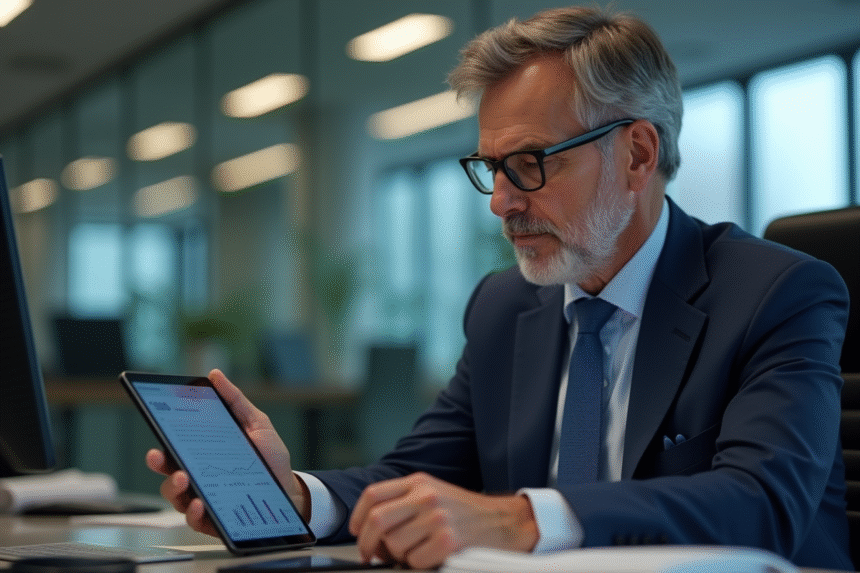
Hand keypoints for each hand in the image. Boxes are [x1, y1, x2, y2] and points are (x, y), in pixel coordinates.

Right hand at [145, 369, 309, 536]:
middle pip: (168, 471)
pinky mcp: (213, 520)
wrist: (289, 489)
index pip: (175, 447)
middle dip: (160, 463)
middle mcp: (198, 477)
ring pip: (175, 497)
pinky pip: (194, 520)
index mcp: (203, 453)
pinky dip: (193, 512)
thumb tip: (215, 375)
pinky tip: (201, 503)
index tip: (157, 429)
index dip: (162, 437)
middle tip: (162, 456)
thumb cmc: (269, 457)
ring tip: (185, 478)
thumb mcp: (256, 423)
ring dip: (174, 488)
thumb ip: (235, 401)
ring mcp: (202, 499)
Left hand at [348, 472, 538, 568]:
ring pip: (394, 545)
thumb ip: (403, 501)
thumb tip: (369, 527)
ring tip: (415, 551)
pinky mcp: (448, 541)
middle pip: (376, 520)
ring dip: (399, 556)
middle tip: (370, 554)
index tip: (357, 532)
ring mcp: (437, 518)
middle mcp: (426, 496)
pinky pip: (414, 561)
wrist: (504, 521)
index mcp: (419, 482)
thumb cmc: (465, 511)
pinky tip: (431, 556)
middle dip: (367, 543)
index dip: (357, 517)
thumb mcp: (433, 492)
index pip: (373, 495)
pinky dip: (417, 564)